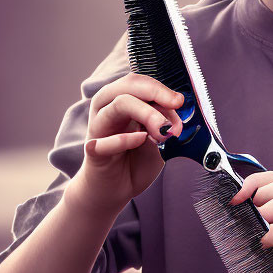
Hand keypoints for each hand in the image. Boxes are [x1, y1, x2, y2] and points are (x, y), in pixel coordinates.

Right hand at [73, 72, 184, 214]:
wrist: (115, 191)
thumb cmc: (136, 160)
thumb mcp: (158, 138)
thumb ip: (165, 123)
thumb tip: (176, 113)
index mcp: (122, 100)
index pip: (140, 82)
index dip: (161, 87)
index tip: (180, 101)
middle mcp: (107, 108)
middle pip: (128, 85)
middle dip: (155, 92)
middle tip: (175, 104)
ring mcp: (98, 127)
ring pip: (119, 104)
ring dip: (146, 113)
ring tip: (163, 131)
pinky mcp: (93, 151)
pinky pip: (105, 140)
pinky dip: (125, 139)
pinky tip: (140, 141)